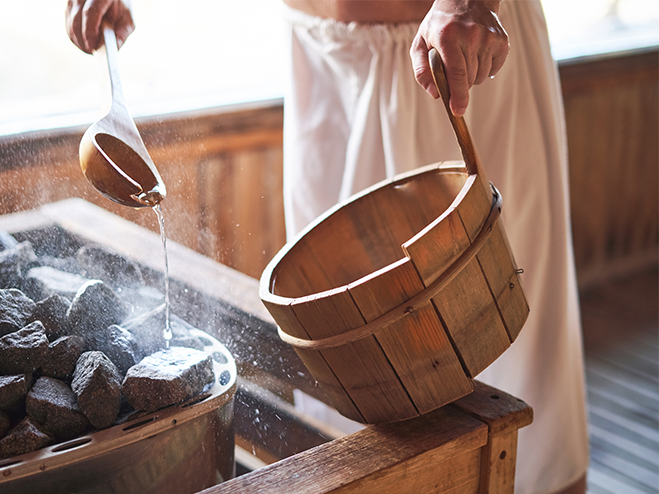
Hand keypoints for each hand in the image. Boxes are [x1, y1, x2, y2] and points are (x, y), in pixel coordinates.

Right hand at [65, 0, 134, 53]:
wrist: (111, 1)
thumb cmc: (120, 11)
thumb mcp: (127, 21)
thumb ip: (122, 34)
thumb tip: (115, 48)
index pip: (90, 12)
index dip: (89, 31)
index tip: (91, 47)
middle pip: (77, 18)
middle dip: (82, 39)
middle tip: (90, 51)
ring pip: (70, 22)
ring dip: (78, 39)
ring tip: (89, 48)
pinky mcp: (69, 5)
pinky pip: (68, 23)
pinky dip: (75, 36)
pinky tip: (84, 42)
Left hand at [410, 0, 508, 115]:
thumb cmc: (439, 25)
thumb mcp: (420, 43)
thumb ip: (421, 71)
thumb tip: (435, 94)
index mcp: (448, 36)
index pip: (456, 73)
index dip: (458, 95)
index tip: (458, 111)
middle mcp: (471, 35)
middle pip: (468, 79)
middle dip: (459, 85)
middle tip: (453, 71)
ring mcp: (489, 37)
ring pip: (481, 77)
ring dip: (471, 77)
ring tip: (464, 58)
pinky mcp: (501, 40)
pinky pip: (493, 70)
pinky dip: (485, 69)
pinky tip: (476, 54)